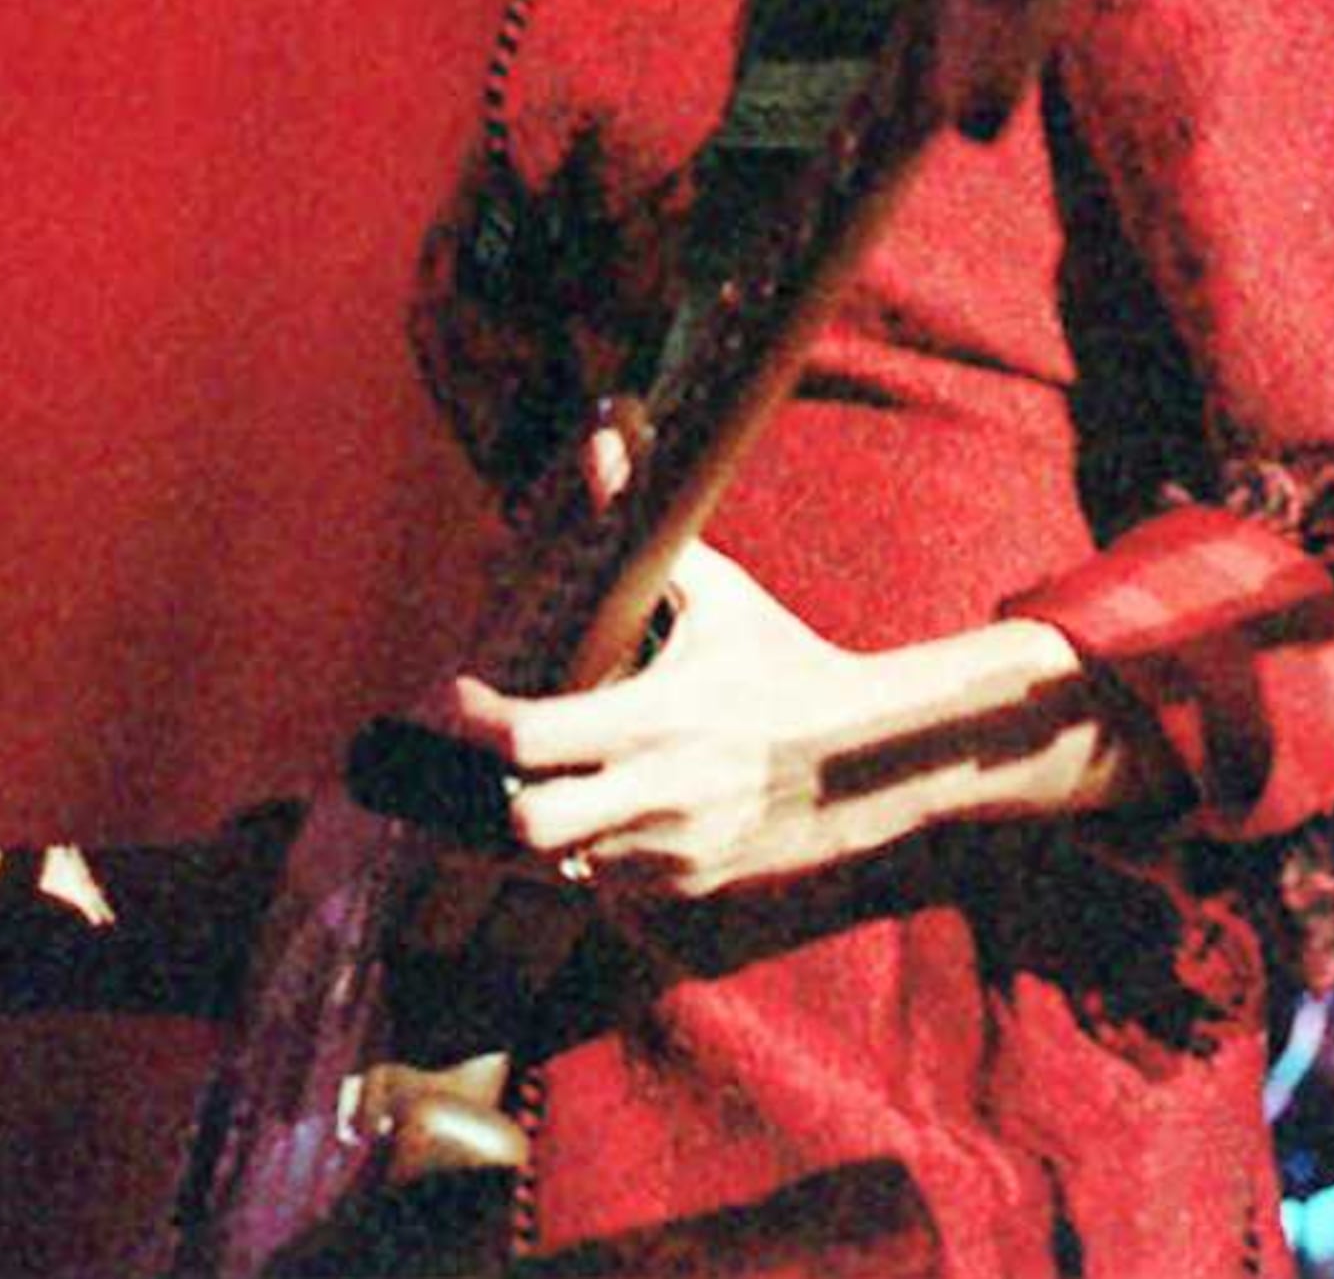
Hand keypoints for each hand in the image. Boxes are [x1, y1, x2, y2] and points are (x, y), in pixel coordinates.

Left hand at [445, 536, 896, 900]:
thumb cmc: (787, 664)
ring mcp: (674, 850)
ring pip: (556, 863)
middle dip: (489, 791)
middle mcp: (660, 794)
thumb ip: (651, 532)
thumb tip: (600, 448)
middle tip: (482, 753)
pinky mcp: (689, 884)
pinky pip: (602, 881)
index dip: (474, 716)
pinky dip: (580, 850)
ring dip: (530, 822)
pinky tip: (584, 808)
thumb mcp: (723, 596)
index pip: (529, 735)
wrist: (874, 761)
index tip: (458, 694)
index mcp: (658, 718)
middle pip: (528, 823)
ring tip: (519, 781)